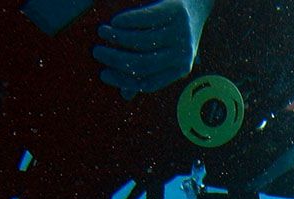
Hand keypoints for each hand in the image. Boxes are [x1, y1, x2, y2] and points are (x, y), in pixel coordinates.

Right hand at [94, 0, 214, 98]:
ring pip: (142, 41)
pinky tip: (116, 22)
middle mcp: (182, 54)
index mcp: (180, 69)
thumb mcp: (165, 57)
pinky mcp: (175, 12)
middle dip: (115, 60)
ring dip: (117, 38)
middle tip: (97, 52)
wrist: (196, 5)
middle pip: (143, 63)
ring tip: (102, 32)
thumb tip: (125, 95)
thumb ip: (145, 74)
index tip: (104, 74)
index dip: (124, 81)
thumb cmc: (174, 35)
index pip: (149, 83)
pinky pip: (147, 19)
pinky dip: (128, 21)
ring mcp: (180, 32)